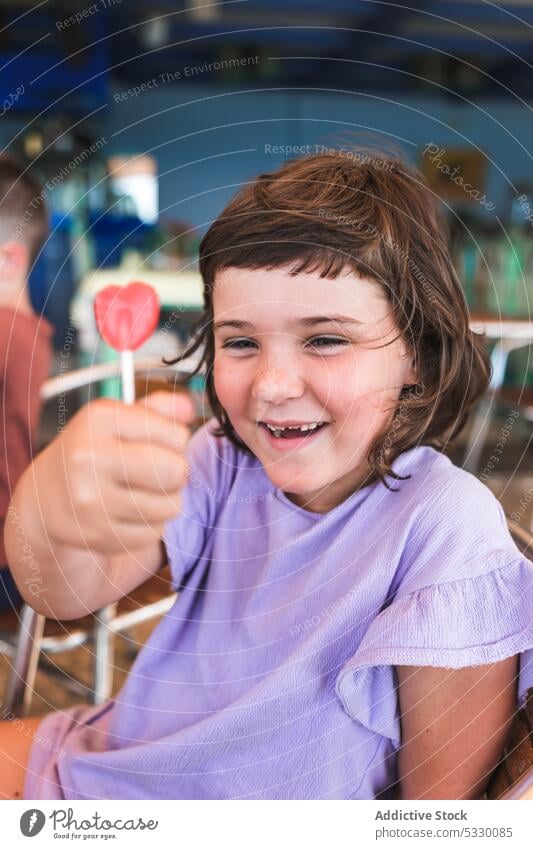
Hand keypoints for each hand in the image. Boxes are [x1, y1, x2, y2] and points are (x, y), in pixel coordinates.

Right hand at [34, 390, 194, 553]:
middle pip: (175, 471)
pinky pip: (154, 532)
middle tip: (163, 471)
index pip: (175, 434)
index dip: (177, 439)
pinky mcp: (98, 534)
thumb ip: (159, 408)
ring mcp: (92, 500)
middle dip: (178, 472)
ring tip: (146, 491)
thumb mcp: (119, 419)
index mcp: (99, 420)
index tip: (160, 442)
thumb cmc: (95, 450)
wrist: (46, 496)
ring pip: (171, 505)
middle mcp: (90, 457)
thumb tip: (188, 410)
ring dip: (168, 500)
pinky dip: (151, 523)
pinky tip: (131, 512)